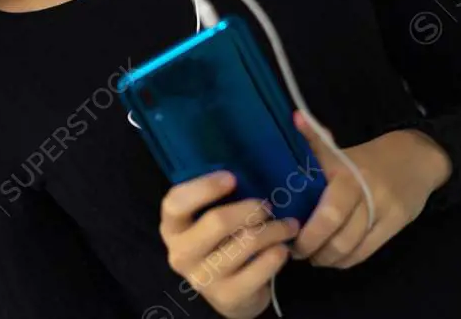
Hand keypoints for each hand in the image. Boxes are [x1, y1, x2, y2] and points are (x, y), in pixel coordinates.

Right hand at [160, 171, 300, 318]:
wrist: (231, 292)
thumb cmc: (221, 242)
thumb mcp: (209, 218)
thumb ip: (218, 197)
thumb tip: (246, 162)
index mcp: (172, 227)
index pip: (176, 203)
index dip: (204, 187)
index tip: (232, 177)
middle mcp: (180, 253)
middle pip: (216, 221)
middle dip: (250, 208)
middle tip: (269, 205)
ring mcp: (202, 278)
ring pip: (245, 243)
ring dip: (273, 230)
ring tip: (289, 225)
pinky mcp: (226, 297)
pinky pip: (259, 269)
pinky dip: (276, 255)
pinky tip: (283, 248)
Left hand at [291, 110, 451, 268]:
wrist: (417, 159)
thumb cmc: (368, 158)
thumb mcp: (341, 150)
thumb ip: (316, 144)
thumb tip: (295, 118)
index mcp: (346, 172)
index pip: (327, 207)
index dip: (307, 229)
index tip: (288, 232)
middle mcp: (365, 192)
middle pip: (336, 230)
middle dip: (310, 245)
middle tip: (295, 250)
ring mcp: (383, 211)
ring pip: (350, 246)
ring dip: (326, 257)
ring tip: (311, 256)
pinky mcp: (396, 225)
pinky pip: (367, 252)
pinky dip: (345, 261)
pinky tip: (332, 259)